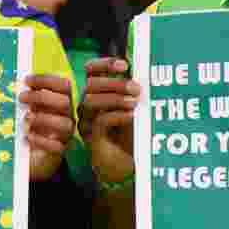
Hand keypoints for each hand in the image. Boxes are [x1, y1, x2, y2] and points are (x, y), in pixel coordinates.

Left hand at [20, 74, 74, 181]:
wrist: (36, 156)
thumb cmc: (34, 126)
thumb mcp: (32, 108)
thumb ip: (30, 97)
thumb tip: (19, 84)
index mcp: (62, 101)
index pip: (63, 85)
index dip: (46, 80)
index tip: (26, 81)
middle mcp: (67, 116)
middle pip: (64, 102)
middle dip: (42, 97)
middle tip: (21, 97)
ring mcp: (65, 134)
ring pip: (65, 124)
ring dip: (44, 118)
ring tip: (26, 118)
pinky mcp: (60, 150)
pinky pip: (57, 146)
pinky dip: (42, 140)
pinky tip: (28, 137)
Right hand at [78, 58, 137, 182]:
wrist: (126, 165)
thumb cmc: (130, 133)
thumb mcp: (134, 106)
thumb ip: (133, 88)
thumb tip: (141, 66)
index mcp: (96, 93)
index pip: (91, 71)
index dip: (105, 64)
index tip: (124, 65)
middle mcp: (87, 106)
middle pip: (90, 84)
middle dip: (115, 83)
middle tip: (137, 88)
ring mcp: (87, 122)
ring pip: (91, 101)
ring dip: (115, 98)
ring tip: (135, 102)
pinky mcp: (91, 138)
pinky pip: (99, 121)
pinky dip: (116, 115)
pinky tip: (131, 115)